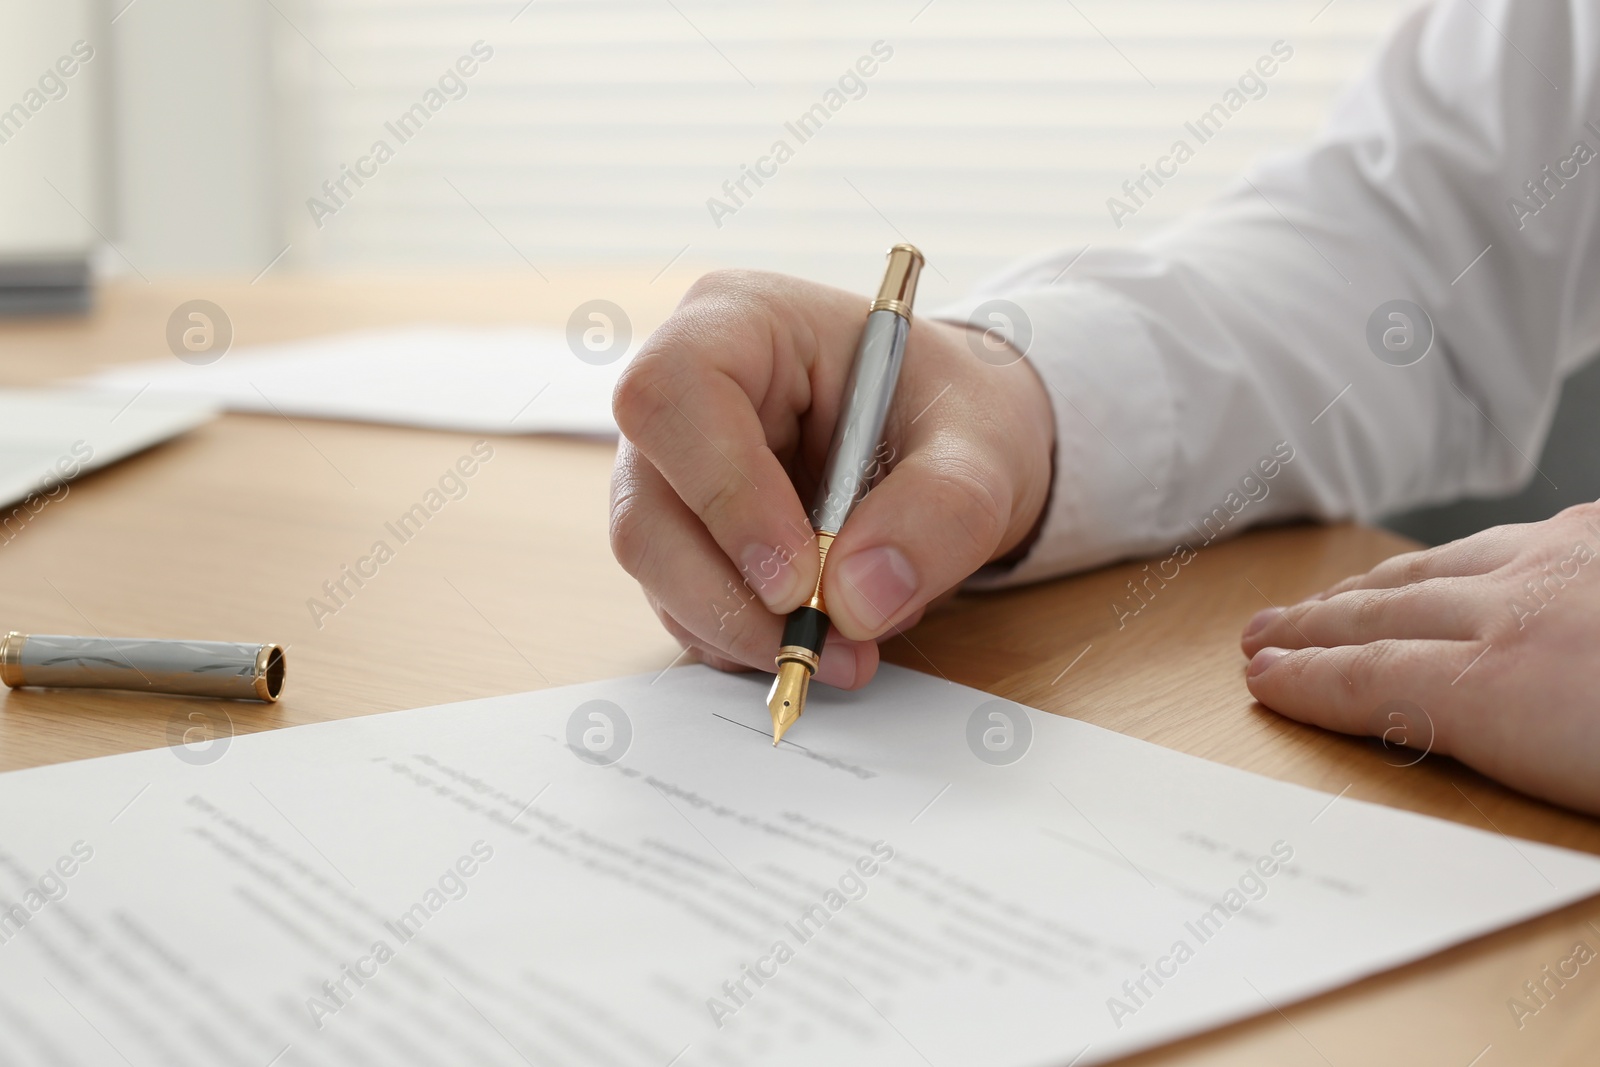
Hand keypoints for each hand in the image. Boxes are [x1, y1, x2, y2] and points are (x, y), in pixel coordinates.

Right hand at [610, 270, 1053, 689]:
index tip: (799, 576)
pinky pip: (683, 608)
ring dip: (745, 630)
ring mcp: (672, 472)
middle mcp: (683, 395)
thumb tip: (857, 601)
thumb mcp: (982, 449)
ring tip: (851, 646)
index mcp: (740, 322)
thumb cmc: (953, 416)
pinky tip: (823, 633)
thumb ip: (940, 511)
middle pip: (645, 505)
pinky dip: (748, 641)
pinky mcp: (684, 538)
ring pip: (657, 569)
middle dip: (730, 595)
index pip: (674, 393)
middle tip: (828, 643)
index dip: (724, 491)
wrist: (952, 450)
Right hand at [1241, 503, 1599, 813]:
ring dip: (1369, 588)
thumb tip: (1446, 781)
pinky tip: (1448, 563)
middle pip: (1385, 616)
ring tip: (1331, 599)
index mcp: (1510, 689)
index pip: (1372, 680)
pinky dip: (1454, 558)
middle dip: (1313, 628)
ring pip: (1437, 567)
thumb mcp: (1576, 795)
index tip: (1265, 681)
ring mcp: (1566, 558)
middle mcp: (1521, 608)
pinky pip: (1509, 538)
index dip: (1308, 683)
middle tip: (1265, 636)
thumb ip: (1496, 757)